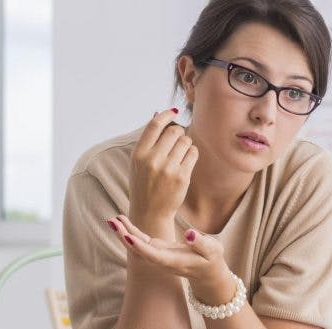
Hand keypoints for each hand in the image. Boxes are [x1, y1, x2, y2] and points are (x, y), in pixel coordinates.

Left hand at [106, 217, 236, 302]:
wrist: (208, 274)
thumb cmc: (211, 260)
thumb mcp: (212, 250)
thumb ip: (201, 243)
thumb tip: (189, 233)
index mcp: (174, 261)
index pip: (154, 255)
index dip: (140, 247)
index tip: (128, 236)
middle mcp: (162, 261)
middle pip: (139, 252)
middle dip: (125, 237)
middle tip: (113, 222)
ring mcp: (158, 256)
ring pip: (137, 247)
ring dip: (124, 234)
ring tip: (113, 219)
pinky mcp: (157, 250)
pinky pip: (140, 242)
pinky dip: (131, 232)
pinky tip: (122, 221)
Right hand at [128, 109, 198, 235]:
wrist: (150, 212)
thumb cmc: (144, 184)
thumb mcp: (138, 162)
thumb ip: (147, 140)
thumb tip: (158, 113)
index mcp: (139, 154)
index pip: (154, 125)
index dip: (166, 115)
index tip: (174, 112)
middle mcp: (152, 160)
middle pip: (174, 131)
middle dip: (179, 132)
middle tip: (177, 140)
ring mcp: (168, 169)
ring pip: (186, 140)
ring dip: (186, 143)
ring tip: (181, 152)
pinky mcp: (182, 177)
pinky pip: (193, 153)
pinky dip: (192, 152)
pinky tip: (186, 159)